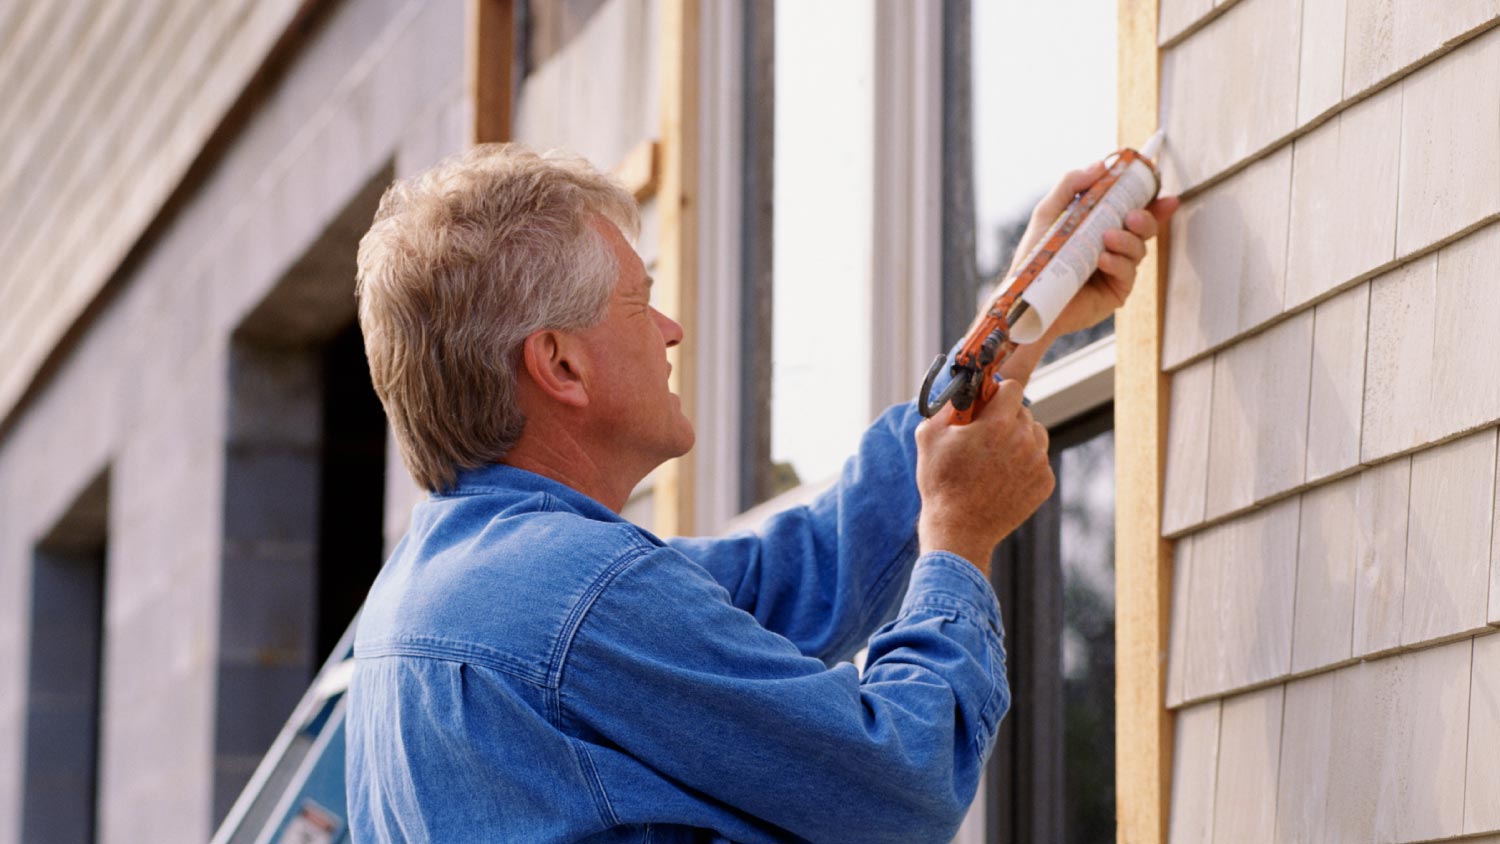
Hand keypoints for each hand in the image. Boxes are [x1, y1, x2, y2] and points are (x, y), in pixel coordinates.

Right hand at [914, 380, 1054, 572]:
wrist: (959, 530)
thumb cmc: (941, 482)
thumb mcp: (929, 436)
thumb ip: (947, 406)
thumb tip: (961, 391)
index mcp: (998, 424)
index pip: (1013, 388)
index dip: (998, 393)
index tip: (988, 404)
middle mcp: (1024, 440)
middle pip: (1024, 411)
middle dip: (1006, 417)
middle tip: (985, 436)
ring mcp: (1038, 463)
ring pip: (1036, 434)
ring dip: (1020, 438)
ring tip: (996, 457)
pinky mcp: (1045, 483)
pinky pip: (1039, 460)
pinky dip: (1025, 464)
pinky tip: (1003, 477)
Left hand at [1011, 162, 1180, 339]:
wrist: (1025, 301)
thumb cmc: (1034, 259)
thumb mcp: (1049, 214)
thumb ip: (1070, 185)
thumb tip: (1101, 165)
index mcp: (1100, 226)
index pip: (1133, 208)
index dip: (1151, 199)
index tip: (1161, 190)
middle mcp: (1112, 247)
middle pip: (1144, 228)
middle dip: (1145, 218)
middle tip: (1131, 216)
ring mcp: (1116, 270)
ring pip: (1139, 249)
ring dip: (1128, 240)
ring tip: (1108, 238)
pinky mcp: (1115, 292)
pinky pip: (1128, 273)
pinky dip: (1118, 263)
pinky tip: (1103, 260)